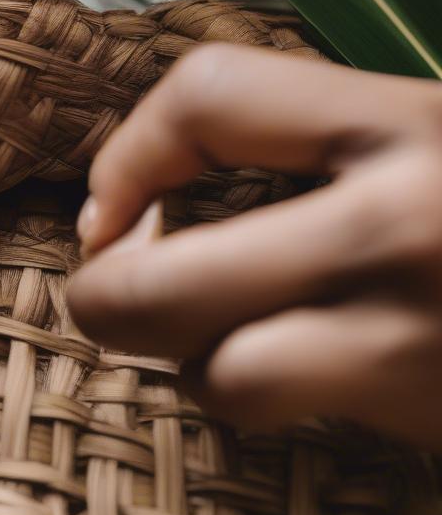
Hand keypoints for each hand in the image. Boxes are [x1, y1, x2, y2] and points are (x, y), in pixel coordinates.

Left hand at [69, 45, 441, 446]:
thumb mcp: (429, 128)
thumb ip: (321, 134)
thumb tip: (155, 180)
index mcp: (409, 121)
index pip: (207, 94)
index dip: (129, 148)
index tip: (112, 199)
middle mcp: (402, 226)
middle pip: (160, 280)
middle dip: (106, 290)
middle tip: (111, 282)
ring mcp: (415, 340)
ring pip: (217, 374)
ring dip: (187, 359)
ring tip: (214, 333)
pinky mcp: (434, 420)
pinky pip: (286, 417)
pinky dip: (253, 394)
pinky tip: (283, 367)